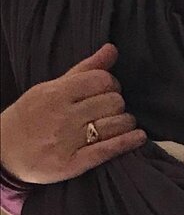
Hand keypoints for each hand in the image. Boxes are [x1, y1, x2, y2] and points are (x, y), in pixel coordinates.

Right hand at [0, 43, 145, 183]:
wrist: (4, 152)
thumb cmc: (30, 117)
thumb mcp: (50, 88)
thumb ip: (83, 70)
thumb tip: (112, 49)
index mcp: (55, 93)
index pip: (100, 80)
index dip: (112, 84)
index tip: (109, 90)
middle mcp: (62, 116)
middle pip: (112, 103)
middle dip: (118, 104)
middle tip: (113, 109)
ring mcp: (67, 142)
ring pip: (114, 125)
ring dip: (126, 123)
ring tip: (123, 123)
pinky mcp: (73, 164)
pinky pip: (108, 150)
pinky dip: (129, 142)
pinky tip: (139, 137)